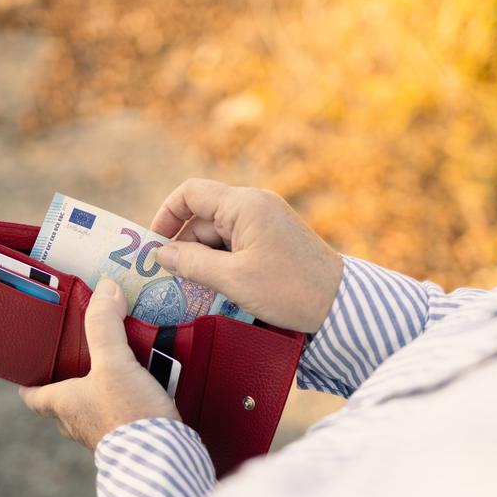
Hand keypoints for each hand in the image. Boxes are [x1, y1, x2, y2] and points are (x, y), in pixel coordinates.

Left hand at [19, 278, 179, 449]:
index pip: (33, 396)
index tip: (28, 370)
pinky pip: (121, 420)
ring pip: (92, 410)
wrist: (162, 461)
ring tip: (119, 367)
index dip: (28, 382)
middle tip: (82, 357)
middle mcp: (77, 423)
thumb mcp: (114, 362)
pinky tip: (146, 389)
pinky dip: (127, 404)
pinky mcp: (130, 442)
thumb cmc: (127, 414)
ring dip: (101, 392)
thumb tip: (105, 288)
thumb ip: (106, 325)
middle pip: (63, 402)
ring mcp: (103, 436)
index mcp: (63, 404)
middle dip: (70, 382)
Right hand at [152, 178, 343, 332]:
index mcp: (244, 204)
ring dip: (204, 257)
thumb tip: (160, 254)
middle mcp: (256, 203)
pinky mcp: (275, 237)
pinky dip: (223, 260)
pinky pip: (237, 241)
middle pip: (204, 215)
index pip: (190, 192)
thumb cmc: (289, 289)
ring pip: (219, 231)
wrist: (341, 304)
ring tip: (197, 289)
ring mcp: (267, 219)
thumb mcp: (233, 279)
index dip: (166, 215)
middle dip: (185, 245)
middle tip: (173, 278)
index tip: (154, 245)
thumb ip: (191, 263)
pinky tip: (219, 287)